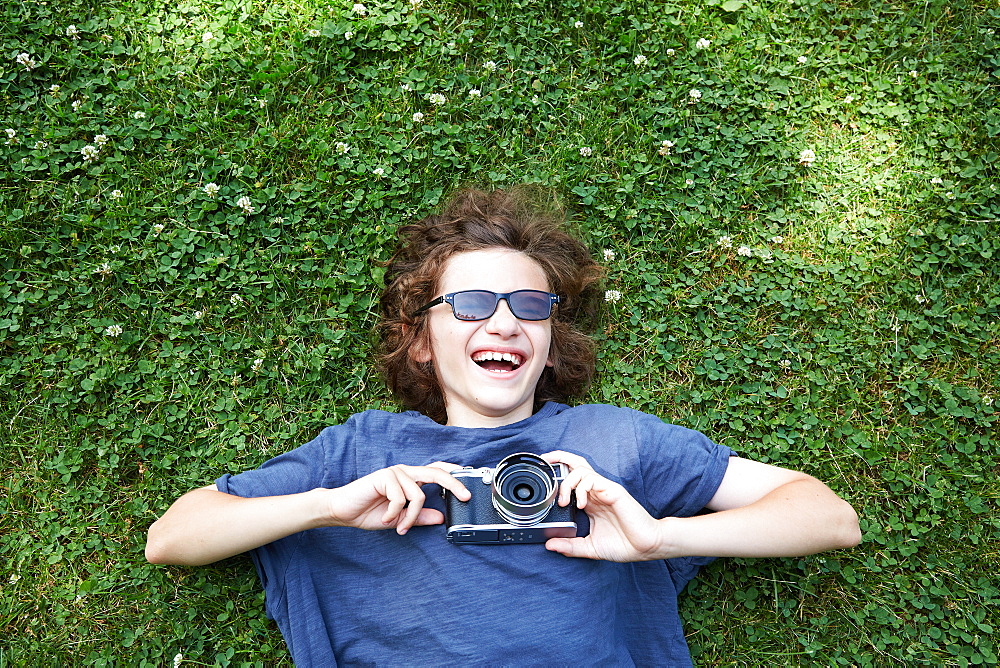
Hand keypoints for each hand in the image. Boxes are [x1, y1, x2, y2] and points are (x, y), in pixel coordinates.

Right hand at [326, 462, 469, 534]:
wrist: (342, 512)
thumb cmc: (369, 512)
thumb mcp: (400, 519)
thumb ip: (420, 517)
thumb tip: (442, 517)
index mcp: (410, 479)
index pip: (436, 470)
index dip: (454, 473)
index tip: (470, 481)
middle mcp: (405, 472)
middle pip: (436, 472)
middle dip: (454, 483)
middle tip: (465, 496)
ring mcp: (395, 473)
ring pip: (417, 495)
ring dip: (410, 517)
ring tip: (398, 526)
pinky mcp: (384, 476)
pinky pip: (400, 498)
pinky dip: (395, 514)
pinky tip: (386, 518)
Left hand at [541, 451, 663, 561]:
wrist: (645, 547)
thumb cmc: (623, 544)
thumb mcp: (590, 547)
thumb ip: (570, 546)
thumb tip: (549, 545)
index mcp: (590, 501)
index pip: (571, 478)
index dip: (556, 474)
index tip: (542, 479)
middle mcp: (595, 492)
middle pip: (575, 463)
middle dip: (557, 458)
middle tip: (544, 462)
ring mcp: (604, 490)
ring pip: (580, 469)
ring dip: (567, 482)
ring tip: (564, 501)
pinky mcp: (613, 491)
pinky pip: (592, 479)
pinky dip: (581, 488)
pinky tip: (581, 505)